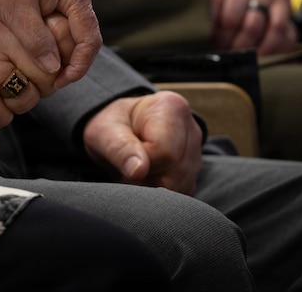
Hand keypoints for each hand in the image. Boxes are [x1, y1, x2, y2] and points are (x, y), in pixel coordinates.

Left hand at [0, 0, 101, 87]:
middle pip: (83, 36)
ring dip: (59, 51)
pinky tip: (34, 52)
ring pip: (69, 31)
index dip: (78, 65)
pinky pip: (57, 23)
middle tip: (50, 82)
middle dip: (69, 61)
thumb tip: (54, 70)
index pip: (90, 38)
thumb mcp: (16, 11)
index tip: (59, 83)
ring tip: (41, 71)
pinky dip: (49, 40)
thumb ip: (37, 41)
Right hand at [0, 11, 75, 127]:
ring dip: (15, 104)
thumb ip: (29, 33)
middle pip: (48, 78)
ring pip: (28, 101)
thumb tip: (74, 52)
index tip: (48, 69)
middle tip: (17, 84)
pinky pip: (4, 117)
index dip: (57, 64)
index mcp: (7, 21)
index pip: (57, 45)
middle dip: (37, 88)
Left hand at [82, 91, 202, 194]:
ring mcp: (196, 153)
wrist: (119, 130)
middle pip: (174, 173)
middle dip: (145, 178)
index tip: (124, 156)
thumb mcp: (105, 131)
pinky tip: (146, 178)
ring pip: (179, 187)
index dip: (140, 162)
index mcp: (171, 108)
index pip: (164, 152)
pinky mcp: (194, 174)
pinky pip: (181, 193)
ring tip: (135, 170)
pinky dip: (159, 192)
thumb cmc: (111, 127)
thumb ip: (119, 148)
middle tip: (126, 166)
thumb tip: (138, 171)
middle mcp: (191, 129)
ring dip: (151, 187)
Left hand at [177, 0, 296, 54]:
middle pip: (234, 18)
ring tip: (231, 56)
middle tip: (215, 53)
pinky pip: (281, 26)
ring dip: (242, 47)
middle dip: (222, 41)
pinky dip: (270, 45)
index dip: (206, 27)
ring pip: (256, 24)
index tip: (200, 41)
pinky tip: (257, 56)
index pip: (212, 1)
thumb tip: (154, 7)